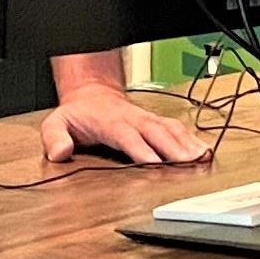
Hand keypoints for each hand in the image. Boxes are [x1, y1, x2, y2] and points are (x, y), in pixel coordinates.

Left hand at [40, 85, 214, 166]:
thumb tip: (60, 153)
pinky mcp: (156, 122)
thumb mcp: (56, 122)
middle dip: (174, 148)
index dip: (141, 149)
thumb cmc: (78, 113)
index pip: (128, 136)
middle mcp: (133, 119)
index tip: (155, 163)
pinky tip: (204, 151)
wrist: (92, 94)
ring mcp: (147, 120)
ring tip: (204, 157)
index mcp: (111, 122)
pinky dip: (191, 139)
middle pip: (156, 133)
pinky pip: (176, 128)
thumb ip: (55, 137)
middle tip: (190, 163)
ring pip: (170, 129)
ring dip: (187, 143)